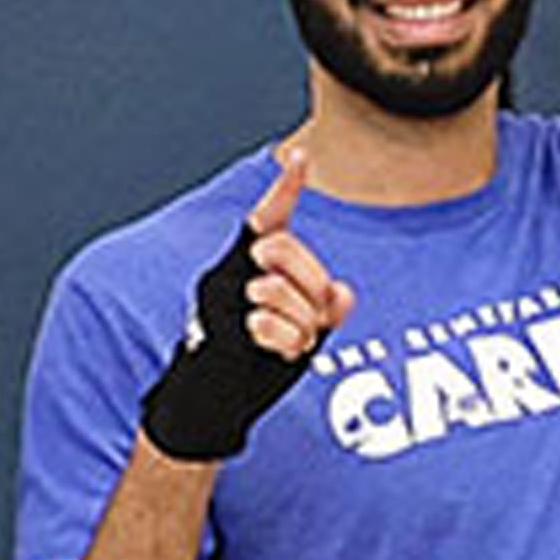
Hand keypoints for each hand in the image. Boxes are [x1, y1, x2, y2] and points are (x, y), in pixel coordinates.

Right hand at [137, 148, 354, 462]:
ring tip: (296, 341)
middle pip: (281, 248)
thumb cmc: (257, 364)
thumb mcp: (303, 332)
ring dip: (301, 322)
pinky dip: (288, 344)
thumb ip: (325, 310)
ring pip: (275, 288)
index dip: (285, 189)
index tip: (301, 155)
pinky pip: (268, 325)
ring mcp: (224, 301)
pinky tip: (284, 354)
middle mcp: (231, 274)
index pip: (269, 220)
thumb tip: (344, 294)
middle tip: (315, 315)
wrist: (215, 404)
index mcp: (250, 266)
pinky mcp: (222, 330)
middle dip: (310, 280)